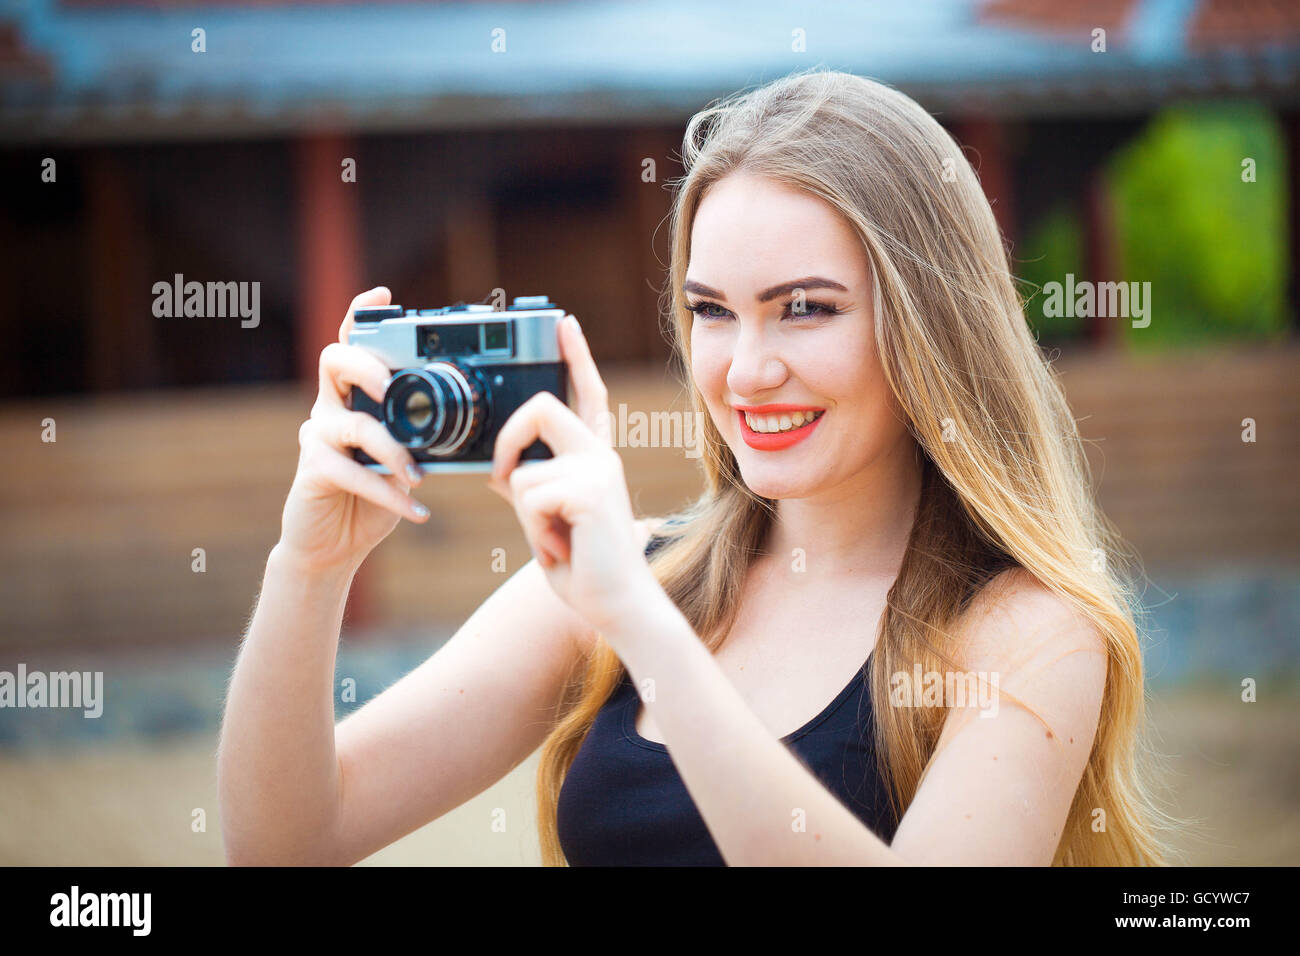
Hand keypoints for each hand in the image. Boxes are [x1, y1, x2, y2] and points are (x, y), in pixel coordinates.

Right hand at [279, 287, 430, 572]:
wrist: (334, 545)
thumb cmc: (375, 495)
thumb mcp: (407, 459)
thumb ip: (424, 436)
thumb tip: (472, 425)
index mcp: (354, 395)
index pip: (353, 345)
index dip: (362, 316)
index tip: (384, 295)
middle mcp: (331, 407)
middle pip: (334, 361)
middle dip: (367, 365)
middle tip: (393, 386)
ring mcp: (319, 437)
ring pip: (353, 424)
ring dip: (393, 450)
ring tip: (419, 476)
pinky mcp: (314, 471)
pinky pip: (354, 474)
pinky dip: (389, 494)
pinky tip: (418, 512)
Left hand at [489, 315, 659, 634]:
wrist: (618, 607)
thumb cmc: (584, 569)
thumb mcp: (548, 520)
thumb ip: (531, 487)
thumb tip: (501, 468)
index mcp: (594, 457)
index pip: (587, 395)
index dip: (575, 356)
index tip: (564, 323)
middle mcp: (601, 455)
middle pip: (541, 408)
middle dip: (508, 442)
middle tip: (503, 479)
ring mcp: (600, 470)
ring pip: (524, 473)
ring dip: (526, 518)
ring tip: (557, 541)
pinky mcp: (591, 491)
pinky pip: (531, 498)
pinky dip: (535, 532)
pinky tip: (564, 549)